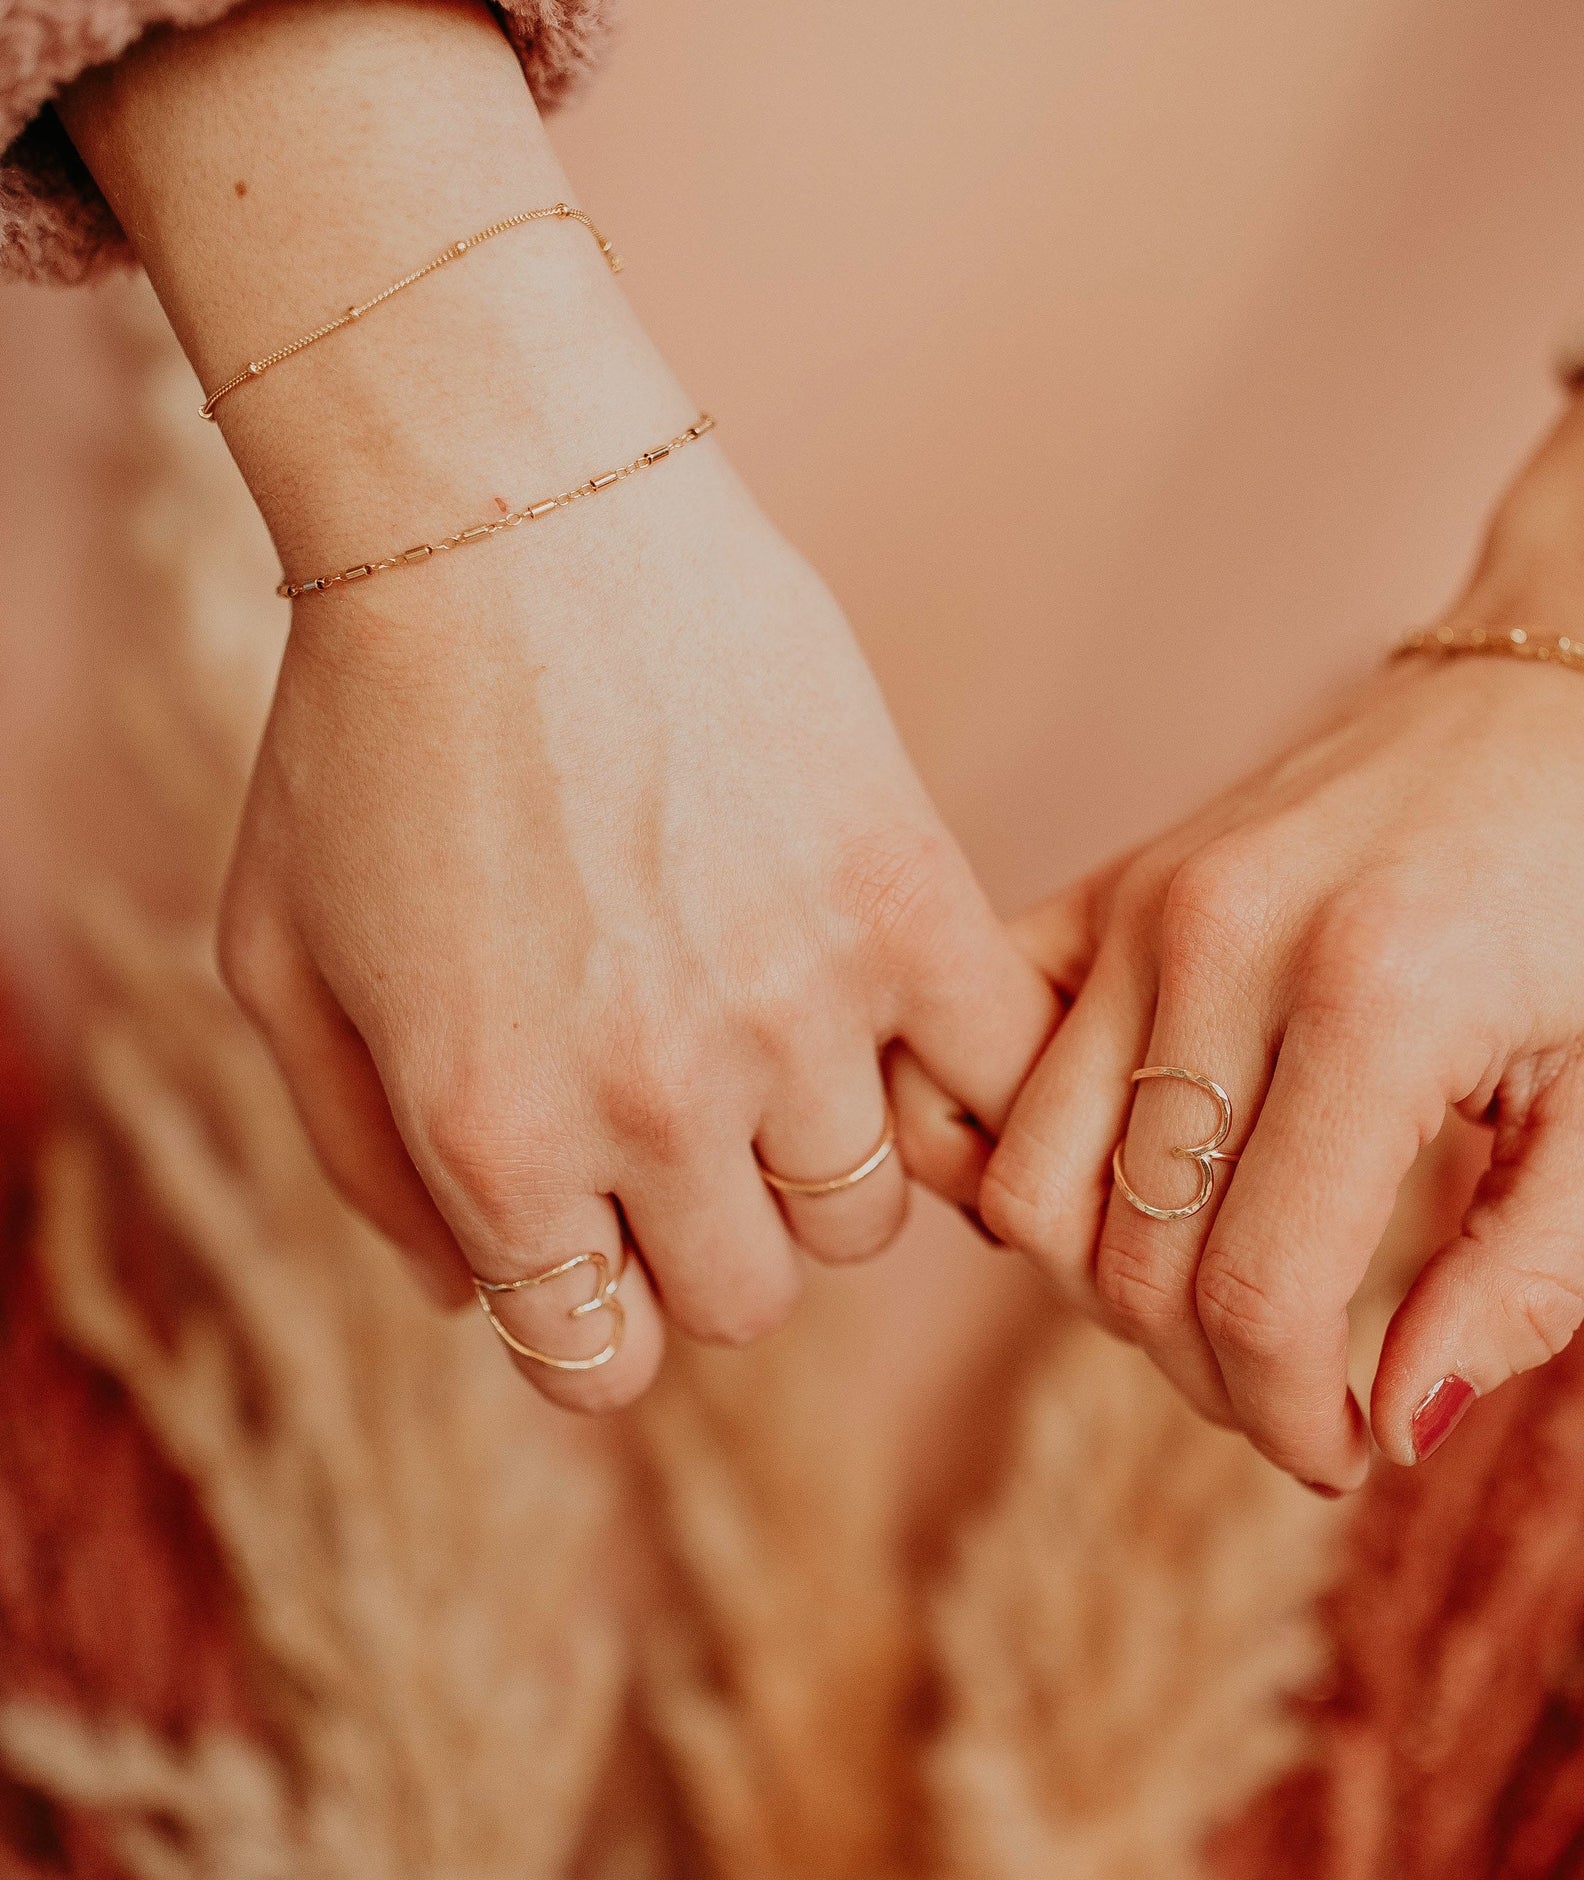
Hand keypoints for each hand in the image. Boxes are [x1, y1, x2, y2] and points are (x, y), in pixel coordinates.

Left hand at [220, 433, 1055, 1411]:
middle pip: (748, 1298)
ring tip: (790, 1056)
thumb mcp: (283, 962)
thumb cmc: (370, 732)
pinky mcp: (907, 900)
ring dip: (826, 1163)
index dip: (603, 1315)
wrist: (508, 519)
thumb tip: (476, 1297)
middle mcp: (655, 1099)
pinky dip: (980, 1094)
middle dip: (712, 1239)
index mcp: (494, 1136)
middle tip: (694, 1132)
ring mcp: (798, 1005)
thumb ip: (366, 1165)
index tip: (614, 1242)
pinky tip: (925, 1046)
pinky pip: (1002, 1080)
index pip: (599, 1359)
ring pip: (870, 1215)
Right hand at [978, 647, 1583, 1487]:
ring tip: (1213, 1300)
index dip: (1290, 1417)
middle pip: (1128, 1259)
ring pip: (1029, 1189)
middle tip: (1296, 1391)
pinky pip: (974, 1064)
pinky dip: (1001, 1162)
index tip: (1343, 1447)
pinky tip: (1105, 1198)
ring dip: (1108, 1293)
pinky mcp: (1099, 893)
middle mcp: (1225, 943)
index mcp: (1376, 998)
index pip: (1258, 1291)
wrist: (1556, 699)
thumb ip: (1520, 1284)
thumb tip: (1393, 1433)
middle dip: (1208, 1378)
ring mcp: (1140, 908)